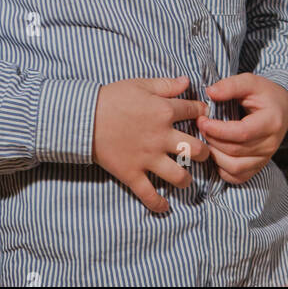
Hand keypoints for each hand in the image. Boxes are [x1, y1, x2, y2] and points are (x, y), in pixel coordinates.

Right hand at [91, 74, 210, 213]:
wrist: (84, 117)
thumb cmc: (112, 97)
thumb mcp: (141, 84)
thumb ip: (166, 85)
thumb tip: (187, 82)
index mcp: (165, 111)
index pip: (194, 112)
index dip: (202, 113)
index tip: (203, 117)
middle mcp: (161, 137)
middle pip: (195, 150)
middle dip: (204, 153)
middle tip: (201, 154)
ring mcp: (148, 158)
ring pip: (179, 176)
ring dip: (186, 180)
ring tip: (186, 180)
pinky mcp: (132, 174)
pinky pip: (149, 195)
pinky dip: (158, 204)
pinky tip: (164, 207)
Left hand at [196, 74, 287, 184]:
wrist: (282, 108)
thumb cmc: (265, 94)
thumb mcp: (251, 81)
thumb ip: (231, 86)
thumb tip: (210, 93)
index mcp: (271, 122)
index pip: (242, 133)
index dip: (218, 129)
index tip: (202, 120)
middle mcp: (270, 145)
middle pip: (235, 151)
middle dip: (212, 140)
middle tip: (199, 126)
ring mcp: (265, 158)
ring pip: (235, 168)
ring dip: (214, 155)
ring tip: (205, 139)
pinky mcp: (259, 167)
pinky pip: (237, 177)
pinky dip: (222, 169)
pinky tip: (215, 153)